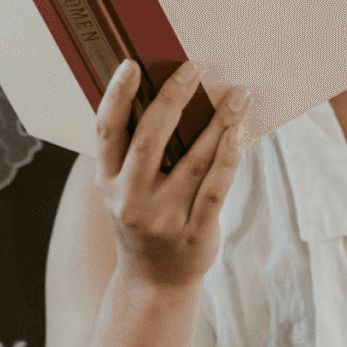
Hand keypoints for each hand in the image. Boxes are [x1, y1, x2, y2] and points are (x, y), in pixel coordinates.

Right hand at [94, 59, 248, 292]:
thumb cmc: (143, 218)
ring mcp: (164, 218)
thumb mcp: (122, 189)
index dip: (116, 96)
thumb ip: (133, 151)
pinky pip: (216, 188)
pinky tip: (239, 133)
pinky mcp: (196, 232)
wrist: (155, 281)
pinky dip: (229, 157)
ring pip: (194, 160)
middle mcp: (131, 200)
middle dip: (172, 99)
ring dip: (219, 122)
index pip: (106, 132)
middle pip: (150, 139)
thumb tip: (162, 92)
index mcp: (107, 183)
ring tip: (237, 94)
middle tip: (192, 68)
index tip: (131, 65)